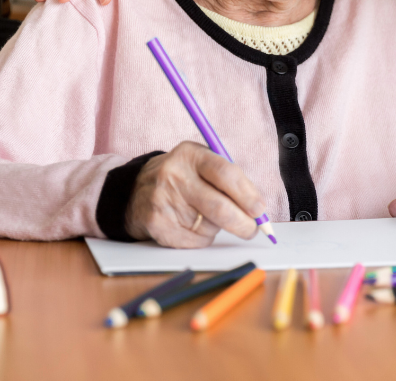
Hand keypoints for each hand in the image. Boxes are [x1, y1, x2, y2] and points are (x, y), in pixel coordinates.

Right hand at [125, 141, 266, 248]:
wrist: (135, 190)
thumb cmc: (183, 176)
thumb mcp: (201, 163)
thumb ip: (230, 179)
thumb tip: (259, 209)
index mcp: (191, 155)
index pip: (225, 173)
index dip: (247, 193)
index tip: (260, 209)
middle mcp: (175, 176)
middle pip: (218, 206)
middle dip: (242, 222)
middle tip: (253, 229)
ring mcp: (163, 201)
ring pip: (209, 226)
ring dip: (219, 227)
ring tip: (206, 215)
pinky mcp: (158, 225)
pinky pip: (195, 240)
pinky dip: (203, 237)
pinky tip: (192, 224)